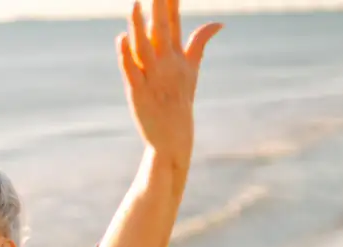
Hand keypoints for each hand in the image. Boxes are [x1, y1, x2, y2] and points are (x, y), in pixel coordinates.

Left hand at [117, 0, 221, 162]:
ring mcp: (153, 78)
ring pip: (143, 47)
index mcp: (179, 57)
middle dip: (159, 7)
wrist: (174, 137)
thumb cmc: (181, 100)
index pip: (175, 22)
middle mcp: (167, 64)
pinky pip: (131, 70)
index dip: (171, 3)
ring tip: (135, 4)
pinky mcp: (138, 92)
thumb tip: (219, 22)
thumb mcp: (193, 70)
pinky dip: (126, 55)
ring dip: (138, 25)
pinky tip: (122, 38)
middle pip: (162, 30)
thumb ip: (200, 44)